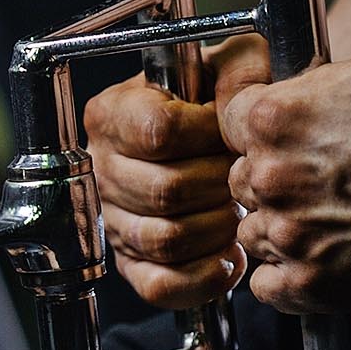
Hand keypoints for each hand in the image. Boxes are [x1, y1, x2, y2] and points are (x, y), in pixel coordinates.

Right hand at [83, 36, 271, 308]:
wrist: (197, 144)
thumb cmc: (208, 103)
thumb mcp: (224, 67)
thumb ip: (239, 64)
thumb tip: (248, 87)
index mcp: (114, 113)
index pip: (159, 132)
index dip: (207, 135)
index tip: (228, 132)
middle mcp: (102, 166)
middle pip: (166, 190)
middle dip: (219, 185)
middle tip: (243, 176)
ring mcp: (113, 218)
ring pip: (165, 239)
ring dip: (215, 229)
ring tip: (238, 211)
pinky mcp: (131, 263)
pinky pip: (160, 285)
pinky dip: (201, 277)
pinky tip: (228, 257)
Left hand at [219, 44, 350, 312]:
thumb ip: (325, 77)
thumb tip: (309, 80)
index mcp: (276, 116)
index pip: (229, 121)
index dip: (259, 129)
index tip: (283, 138)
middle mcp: (272, 175)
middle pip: (241, 179)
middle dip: (274, 179)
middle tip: (320, 182)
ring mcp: (289, 234)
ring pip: (253, 234)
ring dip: (283, 229)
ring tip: (330, 223)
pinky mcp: (312, 286)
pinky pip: (268, 287)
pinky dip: (288, 278)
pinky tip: (322, 259)